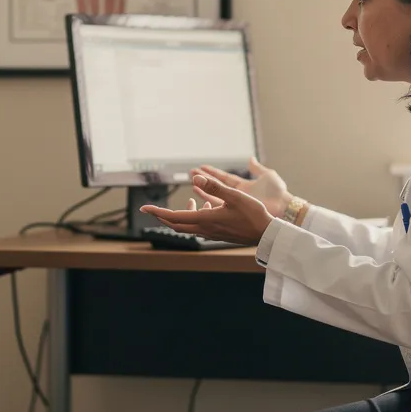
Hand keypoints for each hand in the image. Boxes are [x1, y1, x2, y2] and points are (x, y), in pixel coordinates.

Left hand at [140, 174, 274, 245]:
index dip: (157, 213)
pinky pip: (200, 226)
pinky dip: (196, 216)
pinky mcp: (218, 234)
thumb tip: (195, 177)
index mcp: (205, 220)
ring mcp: (212, 233)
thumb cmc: (253, 215)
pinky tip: (208, 207)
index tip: (144, 209)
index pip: (174, 217)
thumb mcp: (234, 196)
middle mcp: (205, 229)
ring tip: (190, 200)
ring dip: (181, 216)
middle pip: (177, 225)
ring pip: (188, 226)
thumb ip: (214, 186)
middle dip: (163, 217)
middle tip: (154, 209)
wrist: (266, 234)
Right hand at [192, 157, 291, 217]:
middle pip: (216, 187)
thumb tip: (251, 159)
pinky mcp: (234, 216)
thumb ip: (257, 168)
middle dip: (203, 181)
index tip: (200, 167)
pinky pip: (217, 210)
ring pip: (214, 198)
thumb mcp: (268, 176)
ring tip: (193, 186)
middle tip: (191, 175)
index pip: (223, 178)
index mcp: (243, 186)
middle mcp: (237, 197)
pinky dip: (208, 205)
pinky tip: (201, 202)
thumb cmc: (277, 193)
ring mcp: (235, 207)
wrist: (283, 209)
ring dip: (203, 191)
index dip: (212, 172)